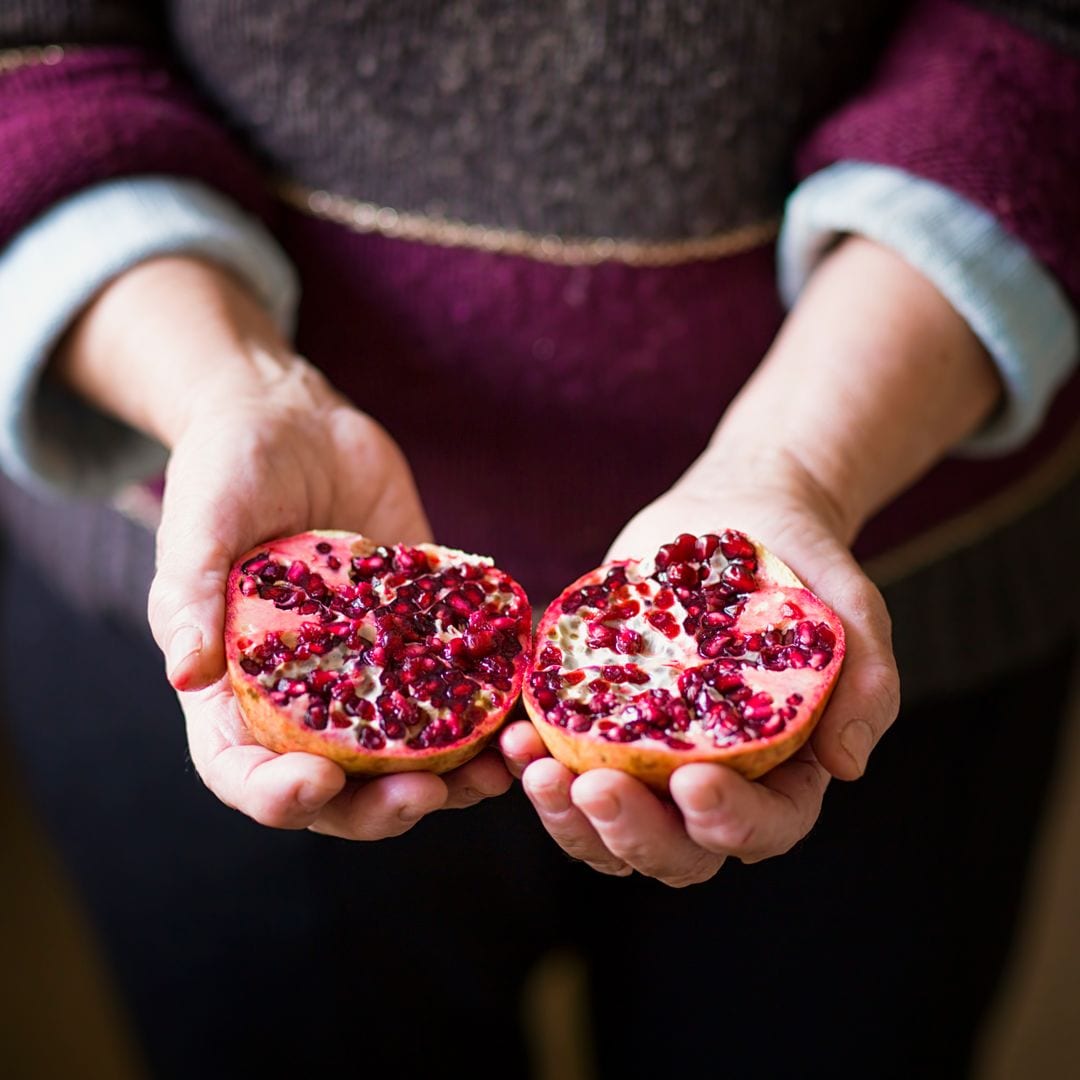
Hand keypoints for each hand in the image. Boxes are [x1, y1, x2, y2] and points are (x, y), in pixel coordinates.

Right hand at [57, 257, 512, 836]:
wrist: (295, 421)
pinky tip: (521, 707)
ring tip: (497, 773)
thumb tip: (186, 676)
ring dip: (454, 775)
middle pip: (340, 784)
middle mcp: (306, 695)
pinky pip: (454, 684)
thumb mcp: (198, 525)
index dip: (278, 797)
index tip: (320, 786)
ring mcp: (368, 669)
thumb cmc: (226, 470)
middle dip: (381, 804)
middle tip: (425, 795)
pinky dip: (488, 705)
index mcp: (235, 687)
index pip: (245, 770)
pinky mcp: (418, 633)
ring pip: (409, 751)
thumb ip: (193, 594)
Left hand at [502, 236, 997, 884]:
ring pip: (603, 825)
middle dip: (630, 831)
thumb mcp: (851, 612)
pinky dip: (533, 760)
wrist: (737, 518)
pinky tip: (513, 732)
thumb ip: (866, 683)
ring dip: (565, 813)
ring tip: (536, 766)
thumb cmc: (803, 570)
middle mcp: (709, 783)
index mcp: (780, 776)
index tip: (695, 780)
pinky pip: (561, 761)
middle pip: (672, 849)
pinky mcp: (596, 721)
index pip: (762, 827)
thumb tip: (845, 767)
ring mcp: (645, 759)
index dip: (729, 822)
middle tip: (593, 787)